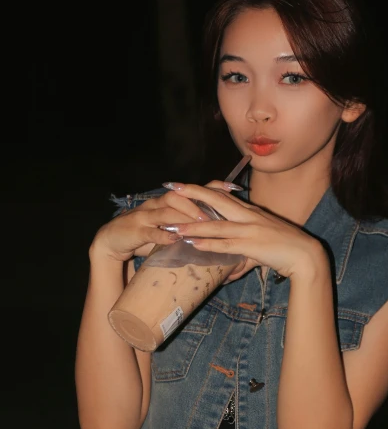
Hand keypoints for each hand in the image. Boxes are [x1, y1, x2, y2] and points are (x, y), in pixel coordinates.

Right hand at [90, 181, 237, 262]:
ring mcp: (144, 216)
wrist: (111, 241)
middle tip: (218, 214)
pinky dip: (162, 235)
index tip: (235, 188)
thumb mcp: (169, 229)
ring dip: (184, 217)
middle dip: (199, 203)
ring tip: (201, 225)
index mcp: (168, 203)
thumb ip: (189, 226)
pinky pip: (149, 231)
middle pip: (180, 196)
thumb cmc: (145, 235)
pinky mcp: (134, 231)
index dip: (213, 187)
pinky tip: (174, 239)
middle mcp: (157, 205)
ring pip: (166, 211)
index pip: (192, 190)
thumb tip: (217, 230)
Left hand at [168, 184, 325, 281]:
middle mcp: (248, 216)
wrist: (305, 255)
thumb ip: (243, 251)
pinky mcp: (252, 245)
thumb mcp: (263, 241)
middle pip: (216, 200)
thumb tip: (229, 268)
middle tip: (172, 188)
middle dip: (192, 193)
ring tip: (174, 227)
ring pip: (216, 225)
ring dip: (194, 226)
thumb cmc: (286, 248)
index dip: (203, 189)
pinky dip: (209, 244)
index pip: (223, 195)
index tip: (184, 185)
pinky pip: (226, 244)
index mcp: (251, 211)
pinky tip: (194, 244)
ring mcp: (250, 230)